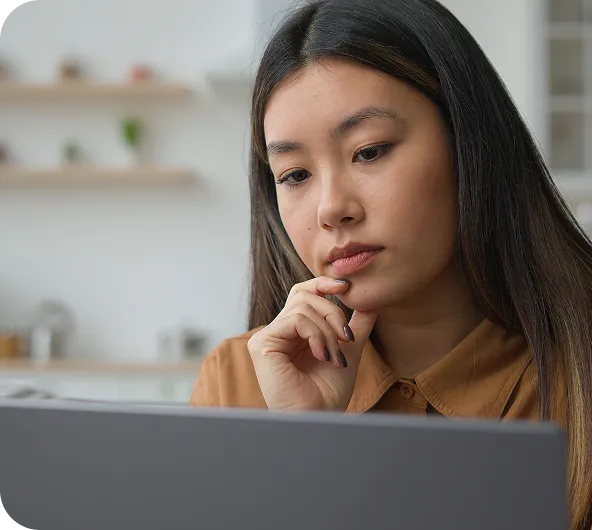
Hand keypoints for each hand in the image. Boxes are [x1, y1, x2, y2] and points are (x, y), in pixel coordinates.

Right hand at [247, 276, 378, 411]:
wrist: (320, 418)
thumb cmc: (330, 393)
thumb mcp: (348, 350)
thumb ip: (356, 326)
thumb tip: (371, 301)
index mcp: (294, 331)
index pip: (303, 293)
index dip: (322, 283)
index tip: (347, 286)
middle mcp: (278, 332)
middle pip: (304, 295)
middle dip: (333, 311)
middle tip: (347, 337)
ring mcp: (268, 337)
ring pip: (302, 306)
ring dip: (327, 330)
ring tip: (335, 356)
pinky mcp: (262, 344)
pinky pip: (295, 320)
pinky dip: (316, 334)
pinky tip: (322, 355)